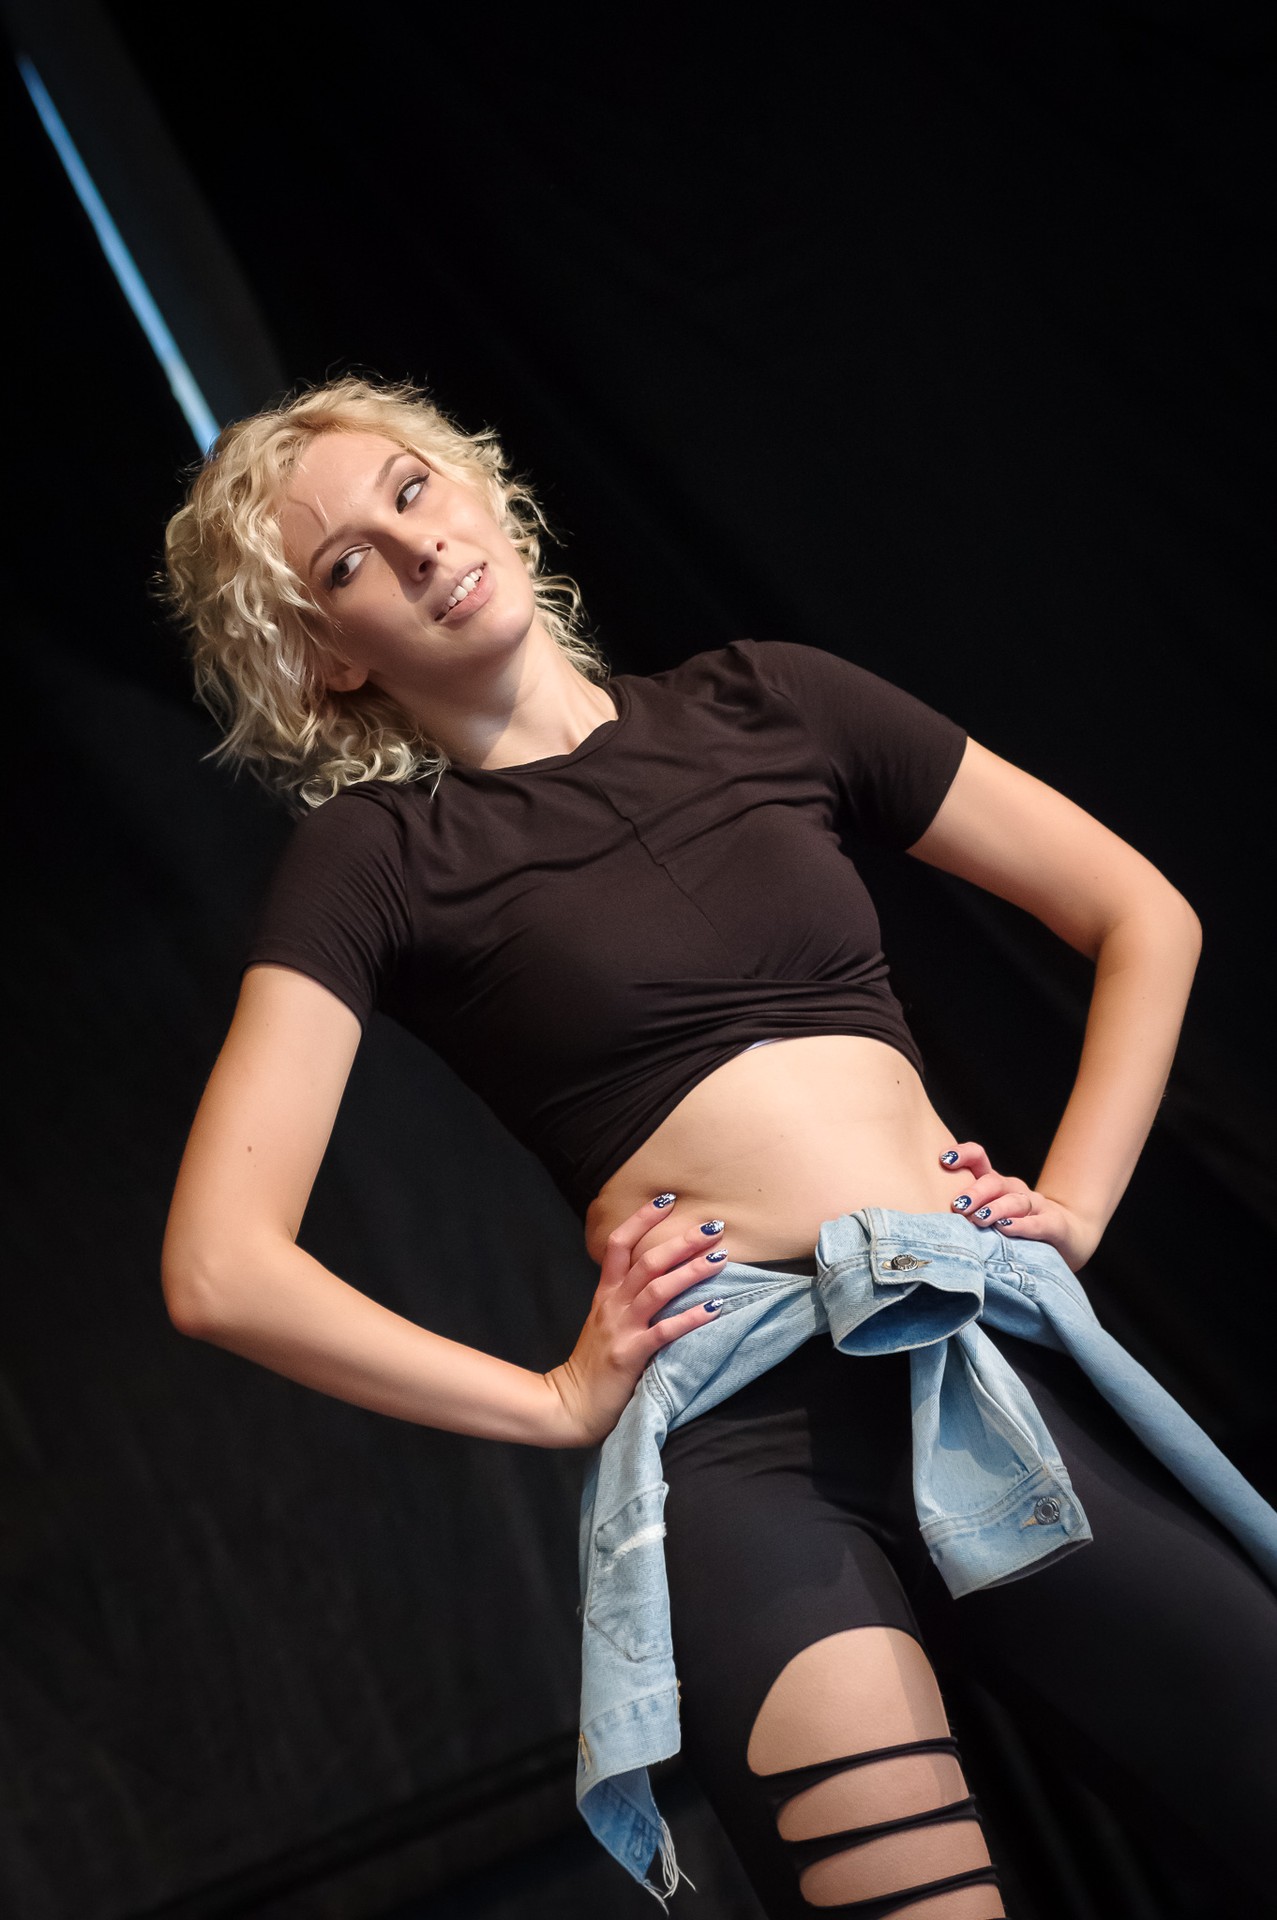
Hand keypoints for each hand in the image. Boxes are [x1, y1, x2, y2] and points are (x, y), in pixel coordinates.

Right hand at [544, 1196, 727, 1446]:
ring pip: (657, 1288)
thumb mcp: (603, 1322)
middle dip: (681, 1241)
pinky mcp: (630, 1355)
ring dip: (690, 1270)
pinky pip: (664, 1331)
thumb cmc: (592, 1365)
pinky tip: (715, 1308)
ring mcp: (620, 1328)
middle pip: (646, 1261)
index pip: (619, 1244)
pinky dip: (691, 1317)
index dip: (642, 1219)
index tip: (667, 1199)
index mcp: (605, 1294)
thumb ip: (623, 1298)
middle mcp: (612, 1305)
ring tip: (720, 1257)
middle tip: (713, 1226)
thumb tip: (658, 1276)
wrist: (568, 1405)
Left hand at [938, 1142, 1099, 1272]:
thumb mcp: (986, 1218)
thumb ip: (962, 1214)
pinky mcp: (1054, 1224)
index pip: (979, 1159)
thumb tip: (920, 1221)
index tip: (943, 1160)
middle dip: (975, 1192)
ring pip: (1016, 1200)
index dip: (963, 1155)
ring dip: (996, 1208)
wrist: (1067, 1239)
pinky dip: (1022, 1225)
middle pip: (994, 1182)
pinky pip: (1038, 1222)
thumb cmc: (1014, 1229)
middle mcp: (1014, 1190)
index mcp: (995, 1184)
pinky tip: (1007, 1228)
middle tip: (958, 1206)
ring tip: (980, 1219)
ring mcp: (1036, 1206)